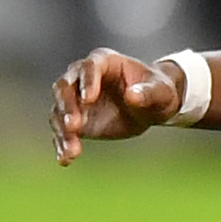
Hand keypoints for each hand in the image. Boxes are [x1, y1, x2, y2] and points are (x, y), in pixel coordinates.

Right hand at [51, 48, 179, 164]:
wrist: (151, 107)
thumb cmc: (158, 90)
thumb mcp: (161, 91)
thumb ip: (148, 92)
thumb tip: (132, 96)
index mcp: (104, 61)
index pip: (88, 67)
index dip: (86, 82)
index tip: (88, 100)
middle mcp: (83, 78)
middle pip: (64, 87)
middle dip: (66, 106)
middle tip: (73, 126)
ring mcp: (76, 100)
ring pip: (59, 111)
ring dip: (62, 131)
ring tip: (72, 151)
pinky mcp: (76, 120)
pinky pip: (63, 131)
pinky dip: (62, 144)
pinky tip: (66, 159)